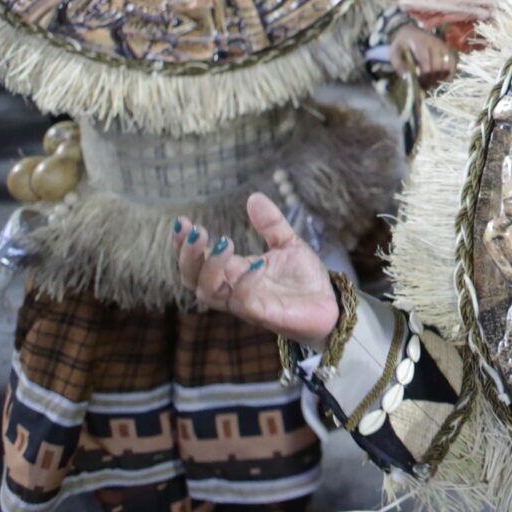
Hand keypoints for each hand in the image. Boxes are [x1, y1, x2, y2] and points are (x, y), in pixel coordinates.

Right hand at [174, 192, 338, 348]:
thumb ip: (271, 223)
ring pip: (208, 293)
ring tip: (225, 242)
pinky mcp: (263, 315)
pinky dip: (245, 282)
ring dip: (210, 267)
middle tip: (198, 231)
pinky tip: (257, 263)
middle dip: (188, 255)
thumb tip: (254, 196)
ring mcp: (245, 304)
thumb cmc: (303, 279)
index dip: (183, 244)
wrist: (330, 305)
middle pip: (192, 278)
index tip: (182, 222)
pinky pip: (242, 302)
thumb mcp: (288, 243)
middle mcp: (233, 288)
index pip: (196, 261)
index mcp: (234, 271)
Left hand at [391, 23, 456, 87]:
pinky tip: (444, 79)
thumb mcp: (395, 53)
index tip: (421, 84)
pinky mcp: (447, 48)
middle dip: (432, 78)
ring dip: (441, 76)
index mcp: (420, 43)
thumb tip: (407, 78)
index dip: (425, 75)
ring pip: (447, 63)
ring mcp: (442, 45)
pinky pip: (453, 61)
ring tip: (433, 83)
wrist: (411, 31)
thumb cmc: (402, 44)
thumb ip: (399, 65)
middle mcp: (434, 43)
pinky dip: (451, 71)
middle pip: (437, 64)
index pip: (425, 61)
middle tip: (426, 87)